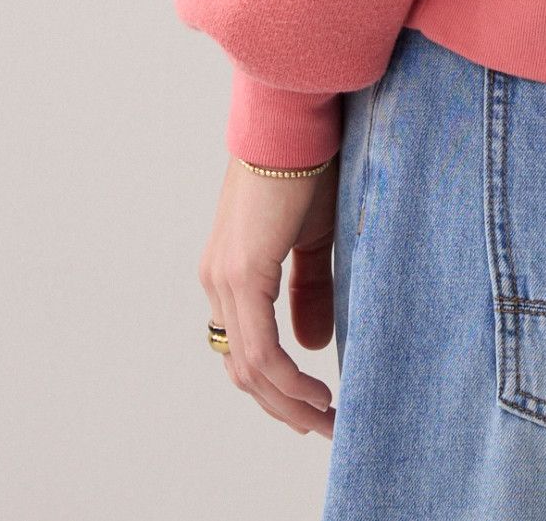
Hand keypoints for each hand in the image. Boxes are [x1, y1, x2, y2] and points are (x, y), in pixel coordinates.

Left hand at [198, 155, 339, 436]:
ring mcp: (225, 279)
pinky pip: (261, 348)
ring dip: (288, 402)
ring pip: (249, 367)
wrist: (297, 118)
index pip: (247, 345)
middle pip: (243, 367)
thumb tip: (313, 345)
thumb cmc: (310, 164)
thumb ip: (311, 288)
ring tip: (327, 419)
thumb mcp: (315, 237)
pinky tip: (316, 392)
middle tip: (324, 428)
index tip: (315, 407)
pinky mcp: (243, 272)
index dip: (278, 384)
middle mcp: (218, 280)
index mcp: (232, 270)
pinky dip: (288, 380)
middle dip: (284, 405)